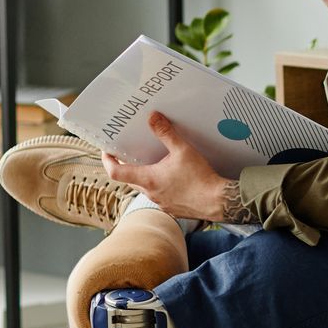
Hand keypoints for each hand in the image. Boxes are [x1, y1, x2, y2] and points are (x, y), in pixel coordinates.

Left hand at [101, 113, 228, 222]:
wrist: (219, 201)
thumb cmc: (200, 178)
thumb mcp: (183, 150)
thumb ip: (166, 133)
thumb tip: (153, 118)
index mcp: (148, 179)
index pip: (115, 172)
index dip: (108, 160)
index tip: (108, 152)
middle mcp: (151, 193)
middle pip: (130, 180)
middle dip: (129, 167)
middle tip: (132, 155)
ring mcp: (162, 203)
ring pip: (146, 189)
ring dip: (147, 177)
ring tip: (158, 165)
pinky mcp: (173, 209)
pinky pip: (161, 197)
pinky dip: (162, 187)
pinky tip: (175, 180)